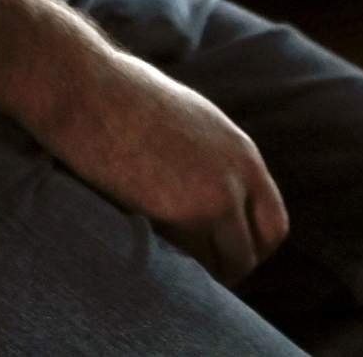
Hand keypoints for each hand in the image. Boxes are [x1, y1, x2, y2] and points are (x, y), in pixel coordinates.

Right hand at [29, 42, 290, 284]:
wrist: (88, 91)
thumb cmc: (123, 96)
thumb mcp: (188, 119)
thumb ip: (210, 156)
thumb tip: (204, 184)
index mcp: (242, 152)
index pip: (273, 223)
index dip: (251, 246)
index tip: (224, 253)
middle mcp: (235, 178)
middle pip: (253, 253)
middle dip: (229, 268)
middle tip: (197, 270)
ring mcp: (210, 198)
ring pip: (222, 265)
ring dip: (198, 271)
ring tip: (168, 263)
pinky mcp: (177, 215)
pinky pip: (186, 262)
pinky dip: (172, 267)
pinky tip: (148, 249)